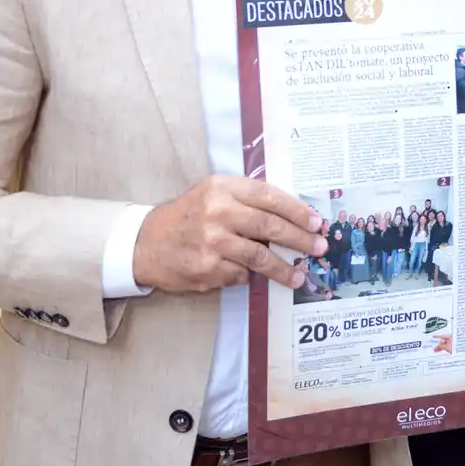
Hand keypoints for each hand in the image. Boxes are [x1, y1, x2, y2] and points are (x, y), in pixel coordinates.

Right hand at [133, 175, 326, 292]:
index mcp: (221, 188)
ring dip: (284, 268)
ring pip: (260, 256)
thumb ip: (246, 199)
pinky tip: (254, 277)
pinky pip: (241, 274)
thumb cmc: (188, 216)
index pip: (269, 196)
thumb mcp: (213, 193)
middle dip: (300, 239)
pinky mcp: (206, 269)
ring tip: (300, 276)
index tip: (316, 222)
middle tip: (319, 248)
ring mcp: (211, 242)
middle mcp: (217, 212)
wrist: (145, 243)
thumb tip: (293, 215)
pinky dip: (250, 276)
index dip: (297, 210)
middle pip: (269, 226)